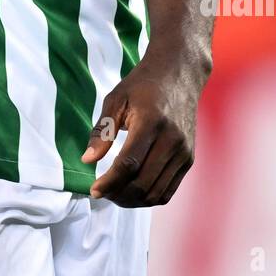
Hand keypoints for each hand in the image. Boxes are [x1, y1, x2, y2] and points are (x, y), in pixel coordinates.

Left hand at [80, 51, 207, 205]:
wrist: (179, 74)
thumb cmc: (142, 85)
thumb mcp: (116, 100)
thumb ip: (102, 131)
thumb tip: (86, 160)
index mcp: (151, 122)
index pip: (128, 163)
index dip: (109, 182)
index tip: (93, 190)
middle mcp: (171, 140)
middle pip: (142, 183)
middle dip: (117, 195)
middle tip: (101, 192)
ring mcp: (183, 152)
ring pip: (156, 192)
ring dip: (132, 201)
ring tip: (114, 195)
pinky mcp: (189, 159)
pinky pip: (168, 190)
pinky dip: (148, 198)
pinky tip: (132, 192)